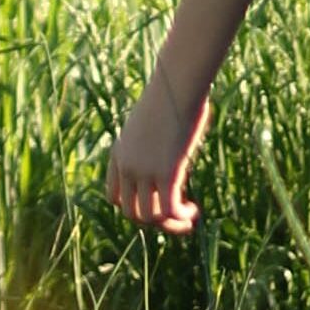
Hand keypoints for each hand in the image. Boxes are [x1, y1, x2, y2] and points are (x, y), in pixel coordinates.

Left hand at [106, 67, 209, 232]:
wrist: (176, 84)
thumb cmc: (171, 95)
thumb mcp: (155, 121)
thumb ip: (155, 140)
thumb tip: (169, 143)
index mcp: (119, 154)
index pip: (115, 197)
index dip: (135, 207)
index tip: (157, 203)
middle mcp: (126, 166)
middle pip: (131, 212)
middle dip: (154, 221)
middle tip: (175, 217)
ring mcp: (144, 171)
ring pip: (149, 217)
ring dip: (170, 225)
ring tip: (188, 219)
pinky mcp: (165, 173)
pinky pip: (169, 209)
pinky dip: (181, 217)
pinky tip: (194, 212)